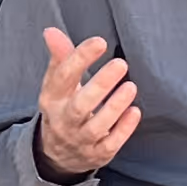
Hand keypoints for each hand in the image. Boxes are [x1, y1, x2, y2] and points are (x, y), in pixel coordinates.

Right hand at [36, 26, 141, 179]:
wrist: (56, 154)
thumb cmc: (62, 108)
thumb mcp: (56, 85)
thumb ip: (60, 58)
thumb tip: (51, 31)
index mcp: (52, 99)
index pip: (62, 77)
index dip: (80, 58)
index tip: (100, 43)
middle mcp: (64, 121)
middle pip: (80, 105)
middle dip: (100, 85)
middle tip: (120, 63)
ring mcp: (80, 140)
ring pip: (97, 126)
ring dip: (114, 107)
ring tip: (130, 86)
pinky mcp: (97, 154)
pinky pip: (110, 144)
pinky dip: (123, 129)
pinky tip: (135, 112)